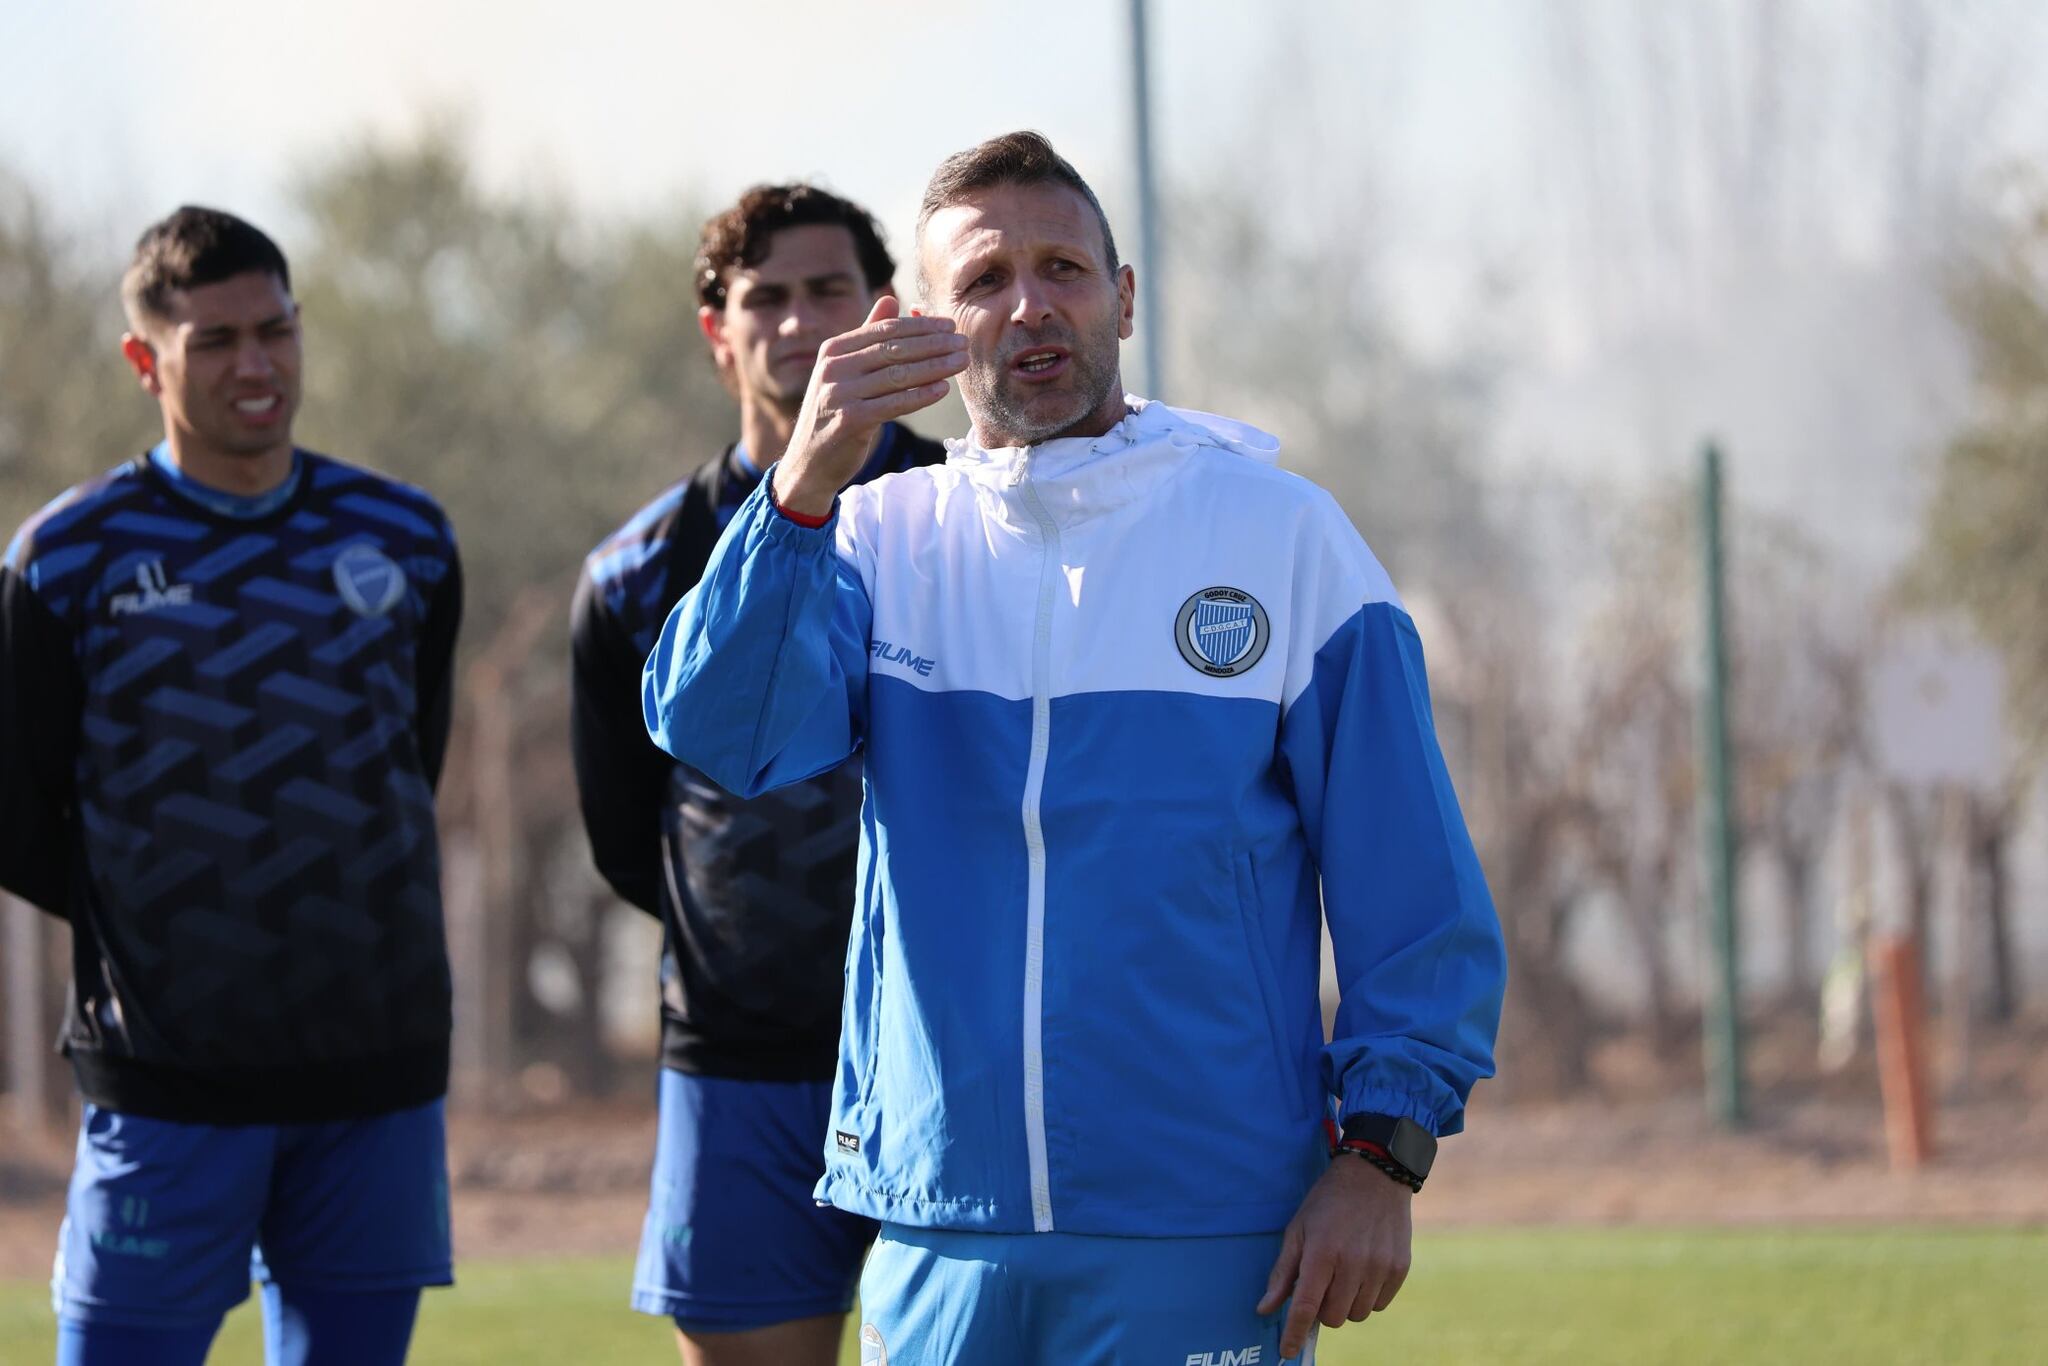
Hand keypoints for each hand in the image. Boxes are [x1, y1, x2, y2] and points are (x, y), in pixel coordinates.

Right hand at [771, 295, 966, 516]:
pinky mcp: (849, 421)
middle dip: (933, 345)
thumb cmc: (834, 413)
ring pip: (897, 375)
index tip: (950, 327)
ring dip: (935, 367)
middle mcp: (834, 368)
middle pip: (893, 350)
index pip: (884, 331)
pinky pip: (894, 404)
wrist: (808, 462)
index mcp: (834, 350)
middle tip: (963, 344)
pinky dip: (921, 396)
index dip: (921, 327)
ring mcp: (840, 394)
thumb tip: (890, 299)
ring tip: (960, 363)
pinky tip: (943, 389)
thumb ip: (866, 337)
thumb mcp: (845, 371)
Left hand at [1257, 1154, 1412, 1357]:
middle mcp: (1353, 1263)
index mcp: (1322, 1252)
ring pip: (1357, 1314)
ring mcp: (1379, 1267)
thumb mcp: (1298, 1229)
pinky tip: (1363, 1271)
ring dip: (1346, 1303)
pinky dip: (1368, 1297)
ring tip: (1343, 1274)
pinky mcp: (1399, 1269)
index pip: (1306, 1306)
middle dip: (1323, 1309)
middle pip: (1334, 1317)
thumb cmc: (1328, 1202)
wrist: (1375, 1175)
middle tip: (1321, 1284)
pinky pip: (1379, 1305)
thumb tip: (1265, 1309)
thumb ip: (1282, 1272)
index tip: (1287, 1353)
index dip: (1295, 1333)